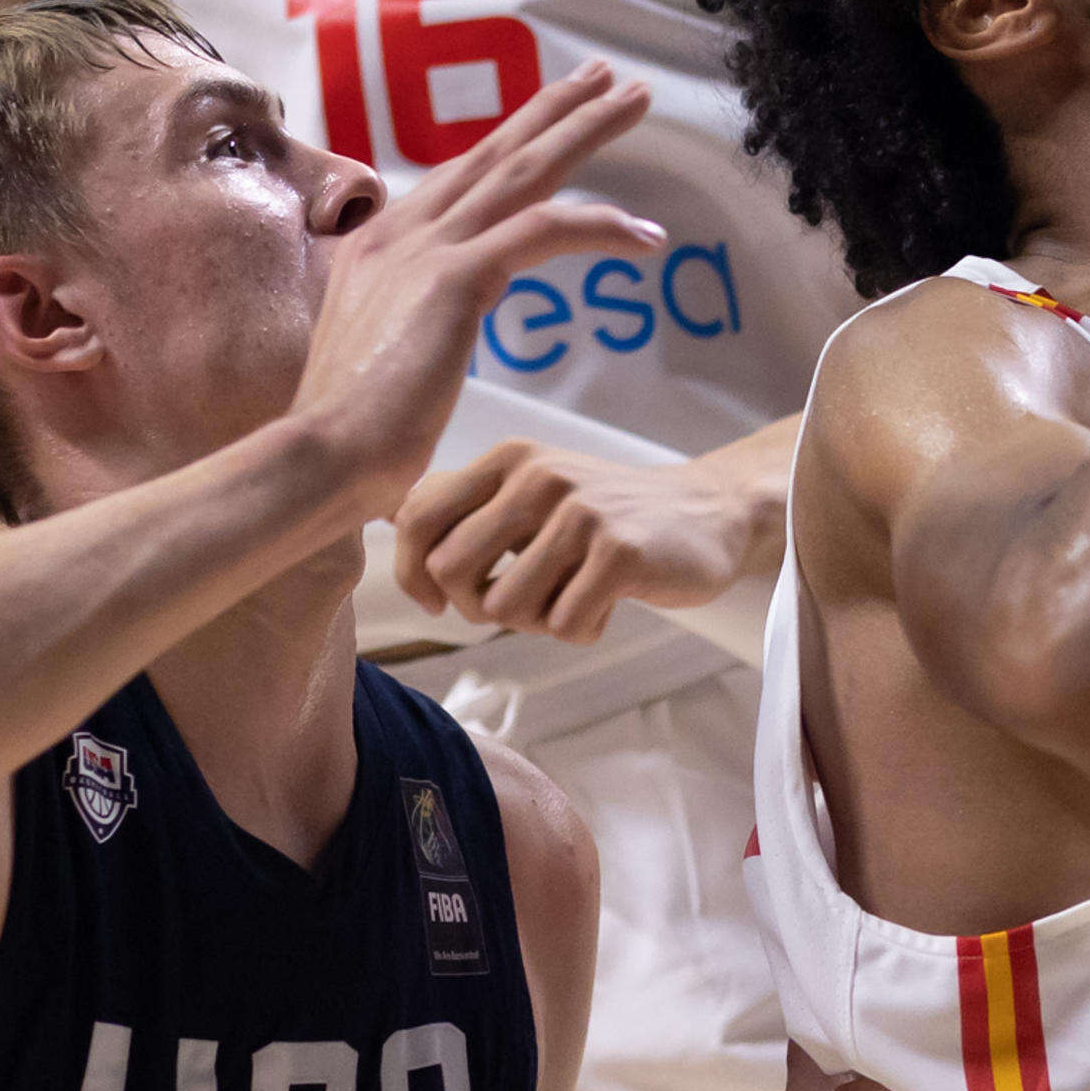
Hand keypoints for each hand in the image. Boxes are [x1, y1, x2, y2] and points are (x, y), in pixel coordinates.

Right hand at [289, 61, 663, 519]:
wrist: (322, 456)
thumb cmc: (345, 439)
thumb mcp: (373, 366)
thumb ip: (403, 340)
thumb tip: (421, 357)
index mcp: (373, 249)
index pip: (453, 181)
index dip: (503, 145)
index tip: (544, 122)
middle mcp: (395, 234)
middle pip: (490, 155)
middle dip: (552, 110)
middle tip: (605, 77)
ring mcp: (424, 249)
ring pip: (521, 170)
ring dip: (583, 129)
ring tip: (635, 100)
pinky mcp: (455, 277)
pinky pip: (543, 229)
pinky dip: (599, 225)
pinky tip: (645, 235)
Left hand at [392, 439, 762, 643]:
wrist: (707, 514)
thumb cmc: (600, 516)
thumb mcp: (528, 490)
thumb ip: (463, 502)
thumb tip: (382, 513)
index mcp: (504, 460)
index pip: (416, 520)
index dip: (413, 574)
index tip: (438, 601)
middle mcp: (536, 476)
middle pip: (450, 571)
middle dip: (475, 606)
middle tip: (516, 605)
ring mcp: (580, 512)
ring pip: (505, 607)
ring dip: (533, 623)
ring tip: (567, 600)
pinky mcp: (620, 552)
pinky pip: (562, 625)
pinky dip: (580, 630)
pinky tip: (605, 605)